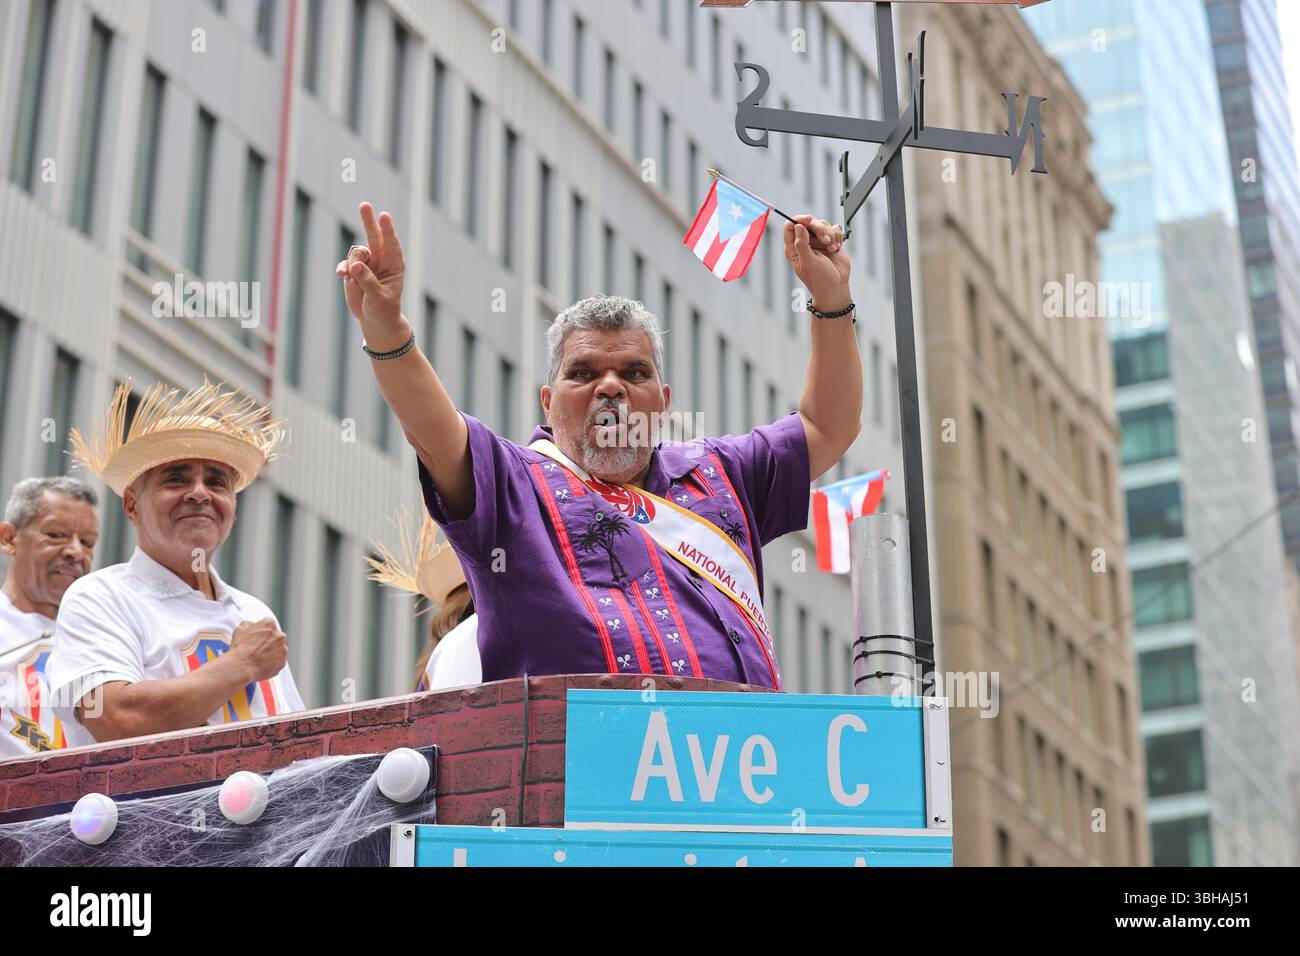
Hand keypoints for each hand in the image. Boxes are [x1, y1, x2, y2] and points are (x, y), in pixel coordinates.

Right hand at [227, 618, 287, 682]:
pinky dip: (272, 662)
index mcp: (270, 624)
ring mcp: (283, 649)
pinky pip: (278, 661)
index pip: (268, 624)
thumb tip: (252, 625)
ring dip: (271, 651)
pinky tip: (262, 663)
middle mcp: (280, 635)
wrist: (242, 666)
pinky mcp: (282, 661)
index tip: (258, 636)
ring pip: (278, 649)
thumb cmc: (240, 648)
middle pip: (276, 636)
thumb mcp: (240, 629)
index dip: (262, 630)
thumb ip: (250, 624)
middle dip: (268, 640)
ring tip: (259, 657)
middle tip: (258, 647)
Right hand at [335, 202, 406, 334]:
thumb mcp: (378, 298)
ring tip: (353, 282)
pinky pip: (345, 263)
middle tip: (365, 204)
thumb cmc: (384, 310)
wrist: (375, 320)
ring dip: (352, 265)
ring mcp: (367, 263)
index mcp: (395, 265)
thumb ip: (367, 281)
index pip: (392, 244)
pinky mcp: (353, 269)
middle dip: (369, 221)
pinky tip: (342, 276)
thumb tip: (355, 265)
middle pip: (374, 236)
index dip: (388, 230)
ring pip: (356, 253)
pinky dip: (343, 269)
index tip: (384, 215)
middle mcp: (381, 260)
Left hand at [784, 214, 851, 309]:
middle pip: (809, 222)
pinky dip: (837, 238)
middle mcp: (805, 242)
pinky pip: (834, 230)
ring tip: (831, 249)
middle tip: (825, 240)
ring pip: (823, 224)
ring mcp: (818, 241)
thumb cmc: (820, 279)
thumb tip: (798, 226)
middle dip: (820, 229)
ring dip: (830, 235)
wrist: (836, 287)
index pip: (790, 226)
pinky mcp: (831, 241)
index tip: (808, 220)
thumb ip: (802, 243)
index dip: (799, 220)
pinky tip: (835, 249)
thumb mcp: (808, 261)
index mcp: (794, 248)